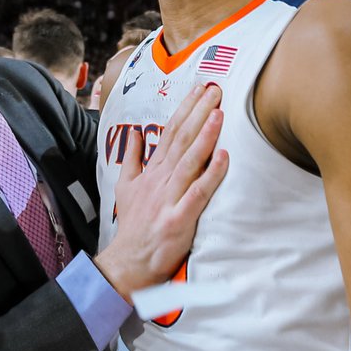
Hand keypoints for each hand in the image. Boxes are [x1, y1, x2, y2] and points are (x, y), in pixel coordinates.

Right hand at [94, 83, 227, 298]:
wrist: (127, 262)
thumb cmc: (132, 225)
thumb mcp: (125, 187)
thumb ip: (132, 159)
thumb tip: (134, 134)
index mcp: (152, 171)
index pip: (170, 132)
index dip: (186, 109)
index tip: (200, 89)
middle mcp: (160, 179)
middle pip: (181, 139)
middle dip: (198, 112)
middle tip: (215, 89)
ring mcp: (169, 198)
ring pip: (189, 160)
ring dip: (205, 135)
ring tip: (219, 112)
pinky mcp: (178, 219)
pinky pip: (198, 193)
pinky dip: (211, 174)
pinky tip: (224, 157)